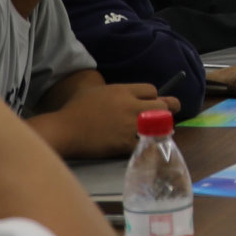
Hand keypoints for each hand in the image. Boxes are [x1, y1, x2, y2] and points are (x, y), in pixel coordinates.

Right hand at [43, 79, 177, 158]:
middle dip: (167, 110)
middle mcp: (130, 105)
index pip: (152, 90)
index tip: (155, 102)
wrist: (65, 129)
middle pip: (162, 106)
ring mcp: (129, 125)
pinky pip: (147, 143)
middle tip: (170, 114)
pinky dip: (149, 144)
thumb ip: (113, 91)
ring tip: (164, 131)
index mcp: (122, 90)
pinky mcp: (125, 143)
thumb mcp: (94, 90)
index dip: (155, 96)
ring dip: (162, 128)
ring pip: (160, 125)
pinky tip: (150, 145)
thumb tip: (126, 93)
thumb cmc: (75, 109)